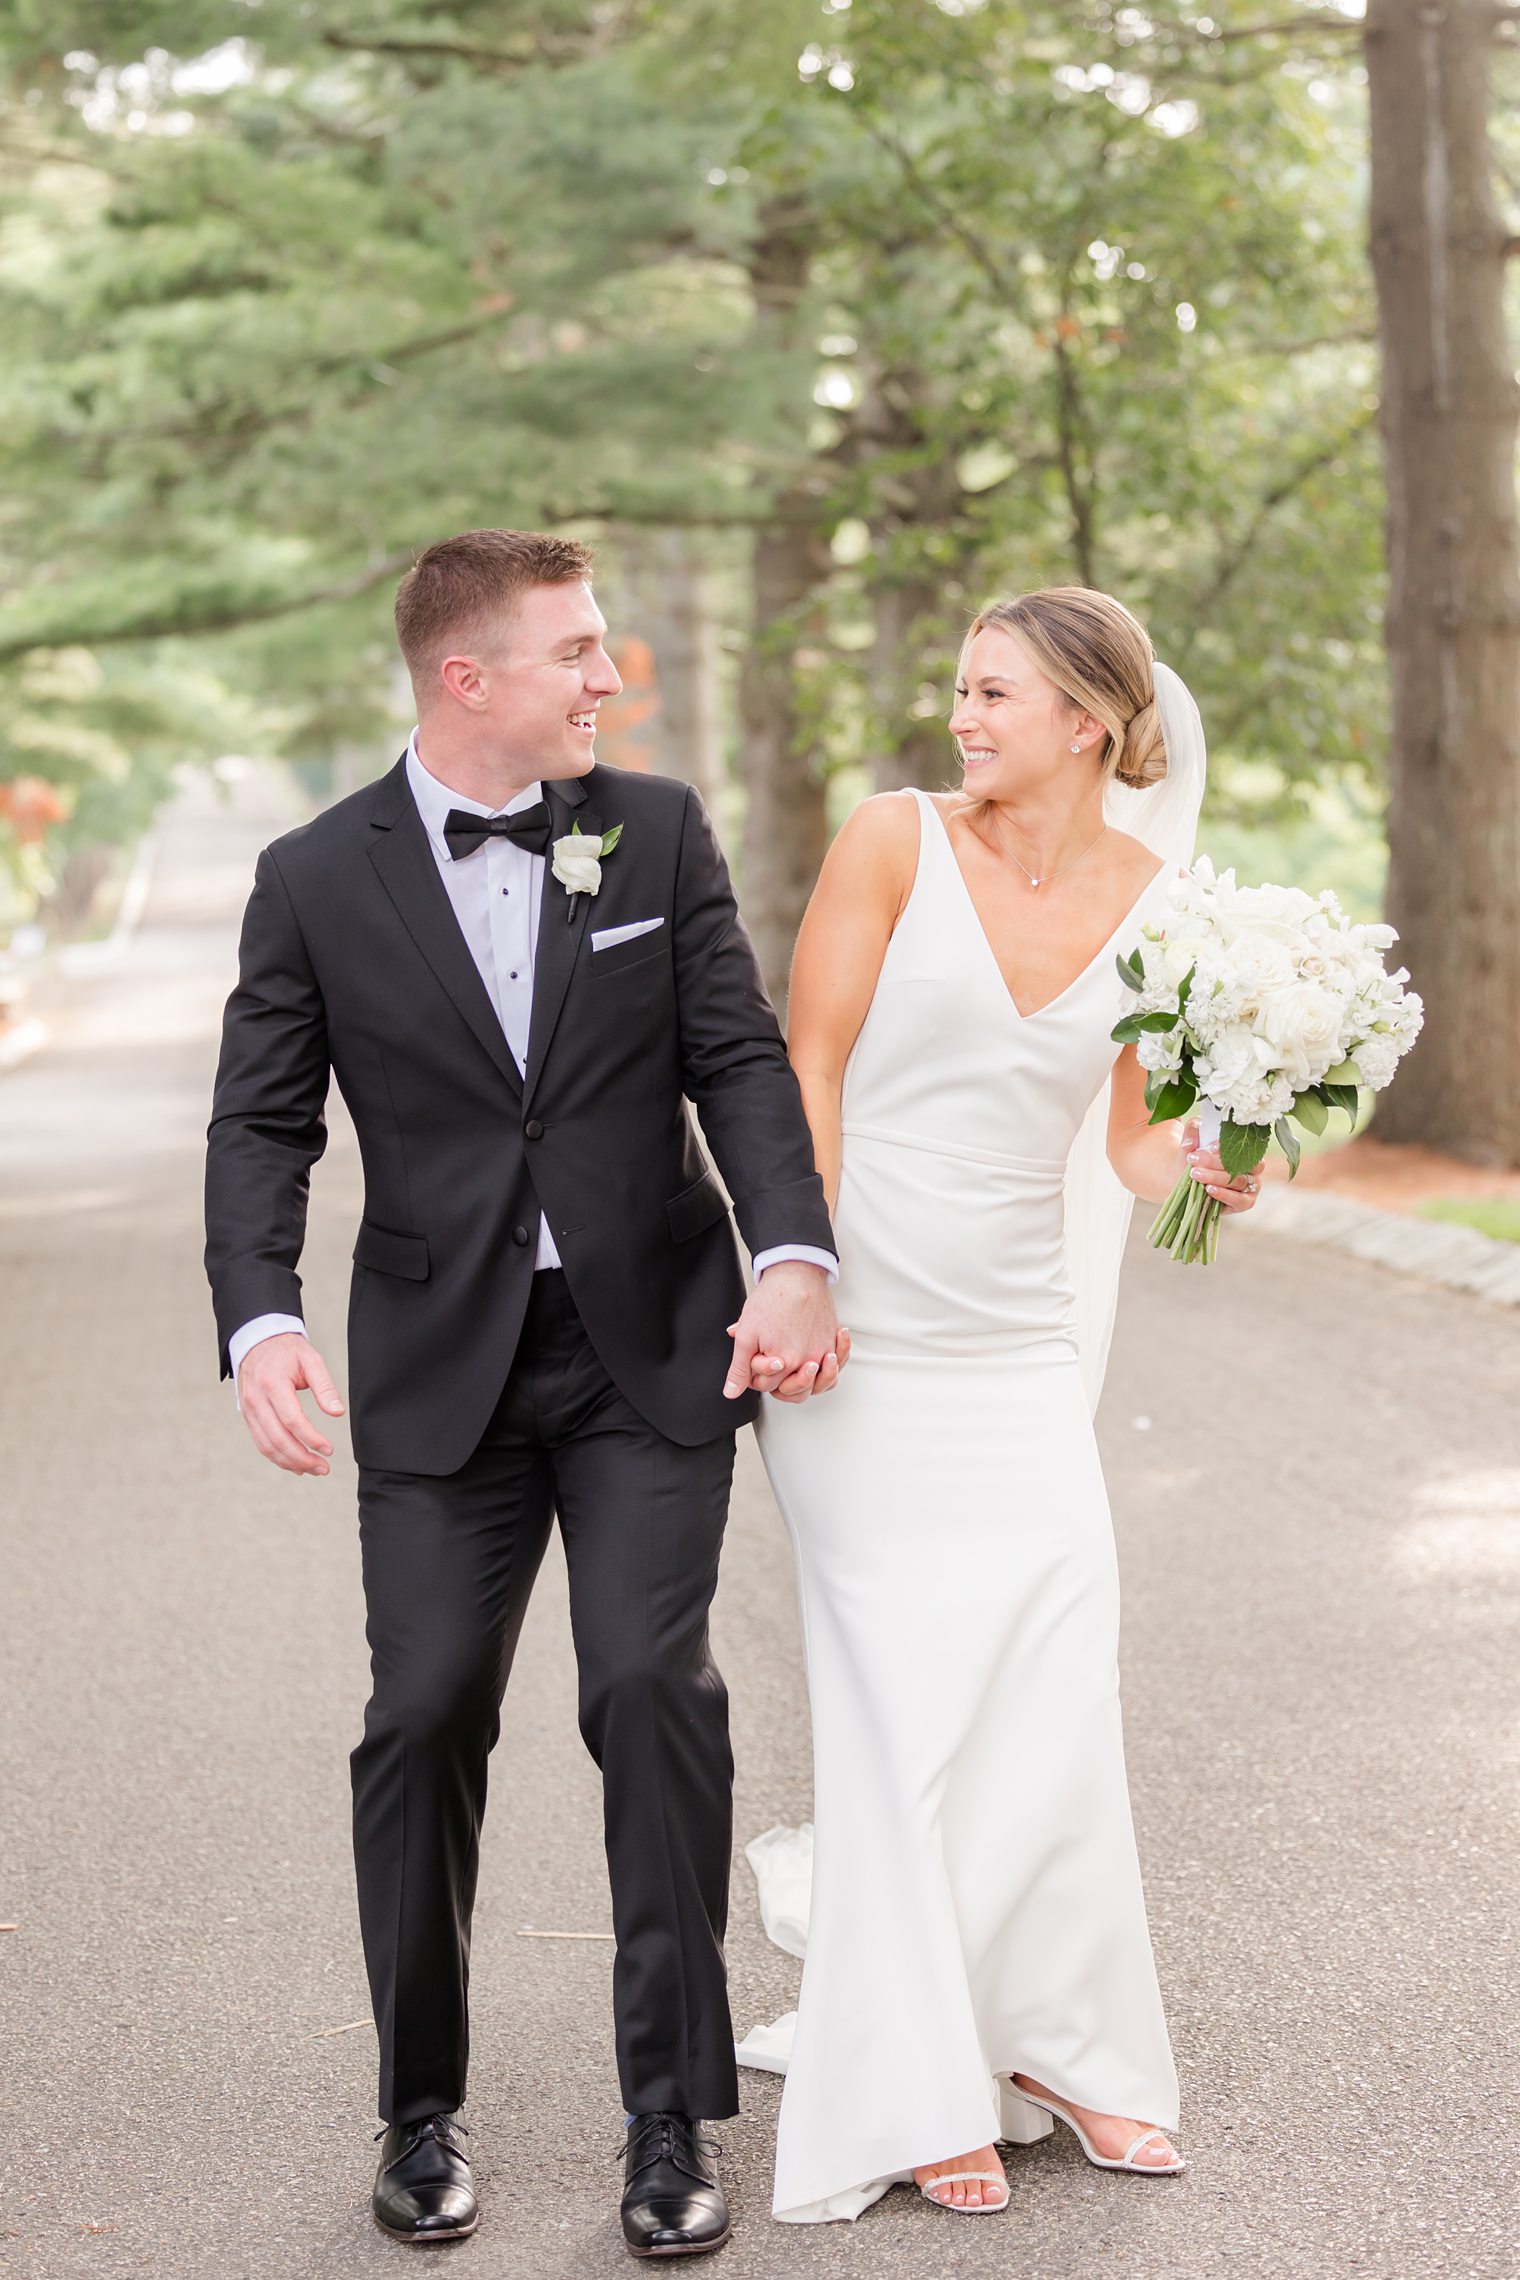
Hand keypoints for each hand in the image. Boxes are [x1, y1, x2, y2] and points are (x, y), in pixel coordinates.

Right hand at [237, 1333, 345, 1475]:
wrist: (257, 1342)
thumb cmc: (287, 1350)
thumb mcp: (311, 1359)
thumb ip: (325, 1386)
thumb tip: (338, 1412)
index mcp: (272, 1383)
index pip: (292, 1419)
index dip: (311, 1438)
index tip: (328, 1449)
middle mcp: (256, 1399)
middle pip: (278, 1438)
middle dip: (302, 1458)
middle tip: (323, 1468)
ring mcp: (249, 1410)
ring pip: (267, 1445)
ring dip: (290, 1462)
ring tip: (313, 1470)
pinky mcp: (248, 1417)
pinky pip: (261, 1442)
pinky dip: (277, 1457)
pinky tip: (295, 1464)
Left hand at [724, 1262, 848, 1403]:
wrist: (796, 1274)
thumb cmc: (773, 1299)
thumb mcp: (747, 1336)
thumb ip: (739, 1368)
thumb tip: (731, 1392)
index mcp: (786, 1362)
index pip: (769, 1386)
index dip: (757, 1375)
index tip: (756, 1358)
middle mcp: (809, 1360)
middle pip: (795, 1391)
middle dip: (780, 1383)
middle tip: (773, 1363)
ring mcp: (824, 1351)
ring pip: (821, 1383)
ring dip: (808, 1381)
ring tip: (799, 1368)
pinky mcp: (834, 1339)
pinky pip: (840, 1362)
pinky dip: (836, 1362)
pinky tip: (827, 1355)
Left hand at [1179, 1119, 1261, 1215]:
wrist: (1186, 1182)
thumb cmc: (1196, 1158)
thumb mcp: (1193, 1140)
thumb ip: (1192, 1132)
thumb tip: (1190, 1144)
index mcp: (1246, 1148)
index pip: (1243, 1144)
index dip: (1226, 1146)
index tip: (1208, 1147)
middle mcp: (1253, 1167)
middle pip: (1241, 1163)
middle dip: (1215, 1162)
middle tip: (1193, 1159)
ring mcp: (1252, 1185)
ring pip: (1238, 1180)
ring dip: (1215, 1177)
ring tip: (1195, 1174)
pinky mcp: (1245, 1202)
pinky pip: (1239, 1200)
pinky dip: (1224, 1194)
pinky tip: (1209, 1189)